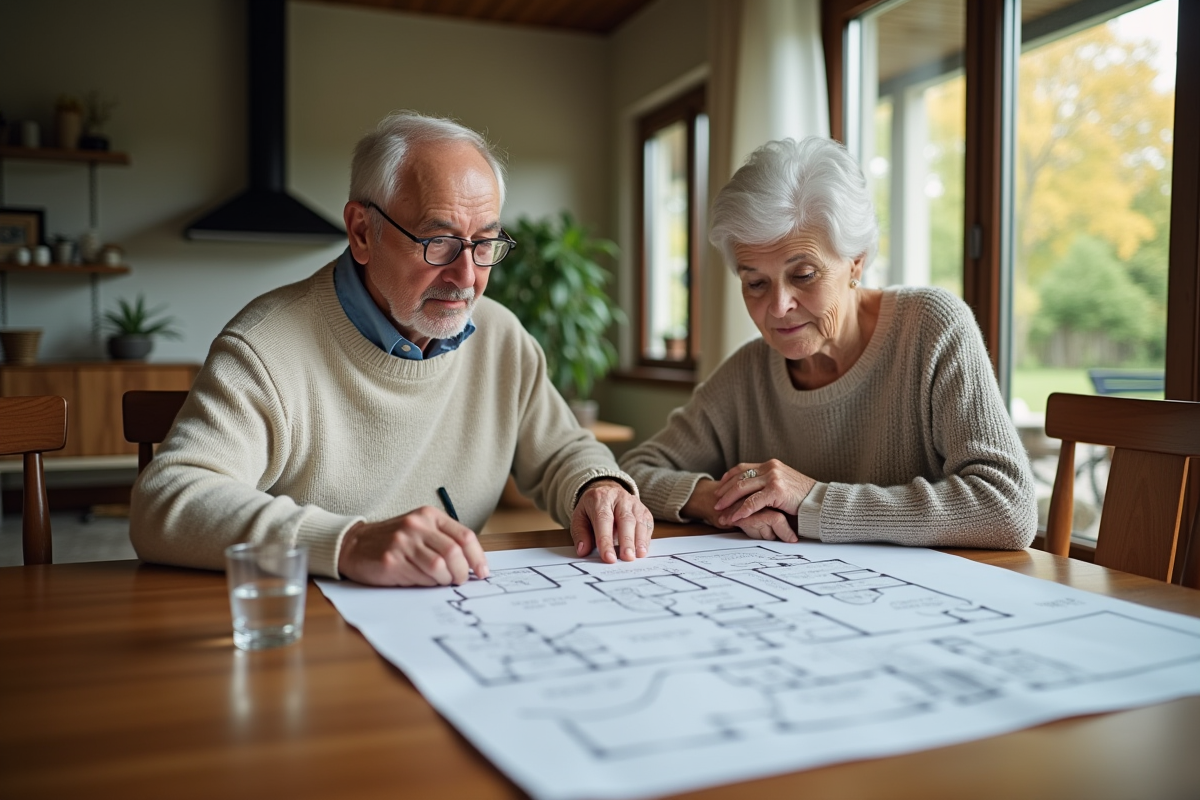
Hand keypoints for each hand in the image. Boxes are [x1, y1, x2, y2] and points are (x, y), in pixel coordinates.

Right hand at [337, 506, 489, 585]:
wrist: (354, 545)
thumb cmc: (393, 540)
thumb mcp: (420, 529)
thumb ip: (444, 540)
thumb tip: (472, 565)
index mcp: (428, 515)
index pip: (464, 536)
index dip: (478, 557)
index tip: (483, 572)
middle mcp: (416, 525)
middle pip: (454, 553)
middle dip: (462, 572)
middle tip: (460, 581)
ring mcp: (402, 542)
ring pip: (439, 567)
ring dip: (445, 580)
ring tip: (440, 581)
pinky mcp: (391, 560)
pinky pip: (420, 577)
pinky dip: (427, 583)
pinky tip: (421, 580)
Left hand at [571, 479, 653, 562]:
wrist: (607, 491)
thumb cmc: (592, 508)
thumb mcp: (579, 518)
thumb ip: (580, 534)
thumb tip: (583, 551)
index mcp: (600, 499)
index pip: (604, 519)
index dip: (606, 540)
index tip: (608, 557)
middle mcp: (619, 498)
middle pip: (625, 519)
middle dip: (627, 540)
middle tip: (627, 557)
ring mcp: (634, 503)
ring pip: (639, 521)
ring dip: (639, 540)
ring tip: (638, 555)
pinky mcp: (644, 510)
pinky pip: (647, 524)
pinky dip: (646, 538)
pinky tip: (642, 550)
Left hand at [687, 460, 815, 542]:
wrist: (821, 502)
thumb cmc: (804, 498)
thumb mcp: (784, 485)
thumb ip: (768, 484)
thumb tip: (752, 491)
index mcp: (771, 465)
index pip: (743, 468)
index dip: (728, 478)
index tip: (719, 488)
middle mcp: (770, 467)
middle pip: (739, 477)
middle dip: (724, 491)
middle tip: (715, 502)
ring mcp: (773, 477)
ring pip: (742, 488)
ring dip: (728, 501)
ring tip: (720, 511)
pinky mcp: (776, 490)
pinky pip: (753, 501)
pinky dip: (742, 510)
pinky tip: (736, 518)